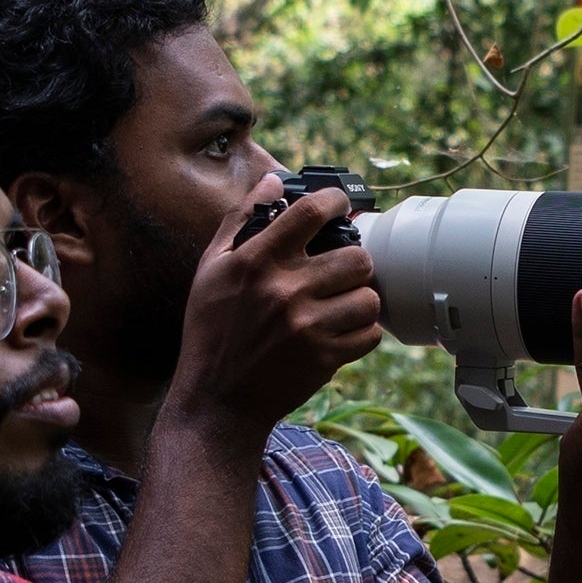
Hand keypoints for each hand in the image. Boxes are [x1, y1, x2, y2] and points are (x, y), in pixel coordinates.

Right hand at [165, 177, 385, 445]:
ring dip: (360, 299)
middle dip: (353, 261)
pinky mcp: (324, 359)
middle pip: (356, 257)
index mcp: (255, 262)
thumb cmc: (211, 331)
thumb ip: (240, 220)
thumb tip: (271, 181)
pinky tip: (340, 331)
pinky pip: (371, 334)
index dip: (335, 201)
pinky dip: (362, 332)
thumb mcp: (211, 270)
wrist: (216, 401)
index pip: (311, 212)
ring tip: (341, 303)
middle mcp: (284, 291)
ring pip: (369, 297)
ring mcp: (308, 327)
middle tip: (341, 270)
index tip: (339, 205)